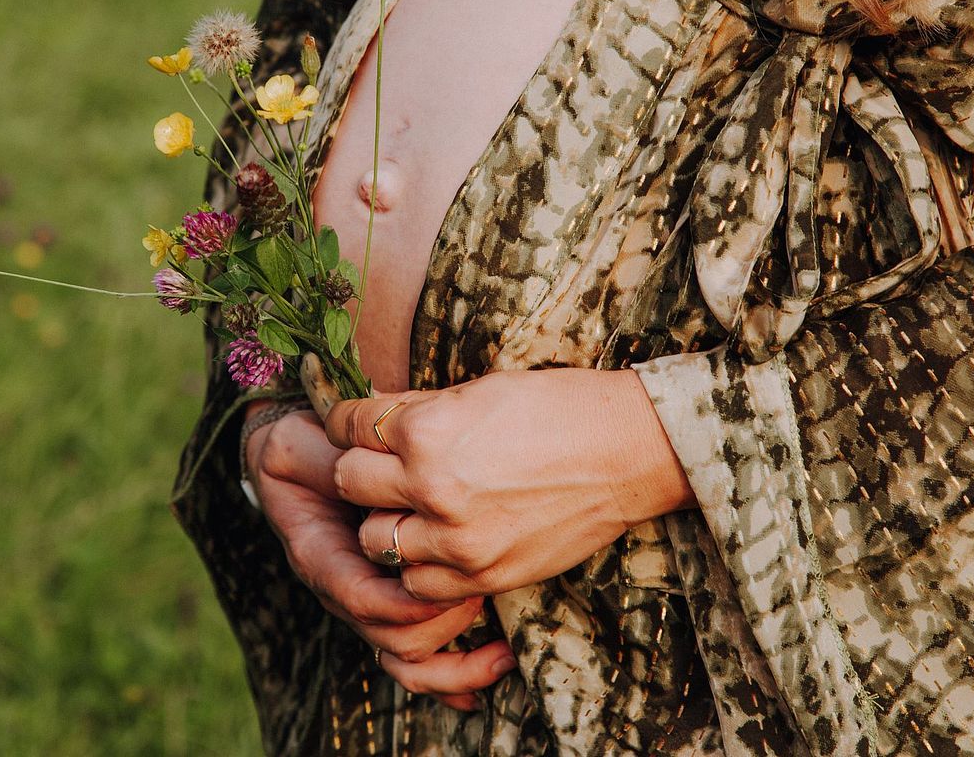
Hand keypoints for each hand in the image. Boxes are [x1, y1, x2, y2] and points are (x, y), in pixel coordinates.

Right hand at [247, 409, 513, 709]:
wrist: (304, 455)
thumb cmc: (304, 447)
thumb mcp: (299, 445)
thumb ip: (328, 463)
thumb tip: (361, 471)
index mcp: (321, 557)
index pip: (359, 598)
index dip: (404, 603)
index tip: (450, 590)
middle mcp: (347, 590)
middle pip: (392, 640)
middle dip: (443, 627)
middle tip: (482, 592)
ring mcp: (373, 603)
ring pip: (410, 662)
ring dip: (458, 662)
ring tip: (501, 640)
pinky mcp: (398, 604)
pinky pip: (424, 659)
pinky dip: (460, 673)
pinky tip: (497, 664)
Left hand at [324, 367, 692, 602]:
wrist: (626, 454)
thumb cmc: (556, 408)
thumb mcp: (477, 390)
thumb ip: (416, 409)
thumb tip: (370, 414)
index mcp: (427, 429)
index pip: (349, 425)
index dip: (347, 421)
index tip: (354, 424)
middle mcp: (432, 486)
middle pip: (348, 484)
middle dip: (359, 470)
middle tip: (379, 465)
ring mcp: (456, 539)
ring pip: (373, 541)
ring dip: (384, 521)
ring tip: (410, 507)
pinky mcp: (482, 575)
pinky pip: (415, 583)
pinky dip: (419, 565)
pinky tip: (439, 541)